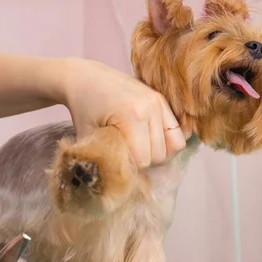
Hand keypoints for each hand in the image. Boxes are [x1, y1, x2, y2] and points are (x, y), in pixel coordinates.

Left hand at [61, 58, 188, 167]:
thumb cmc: (83, 109)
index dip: (130, 166)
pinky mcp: (162, 100)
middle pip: (160, 154)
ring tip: (139, 148)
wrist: (85, 78)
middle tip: (126, 154)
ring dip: (157, 152)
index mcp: (131, 116)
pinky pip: (178, 131)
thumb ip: (103, 160)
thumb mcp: (87, 137)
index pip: (144, 160)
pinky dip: (167, 140)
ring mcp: (159, 102)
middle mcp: (150, 107)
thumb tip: (116, 184)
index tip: (117, 160)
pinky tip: (151, 140)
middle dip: (144, 161)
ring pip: (173, 145)